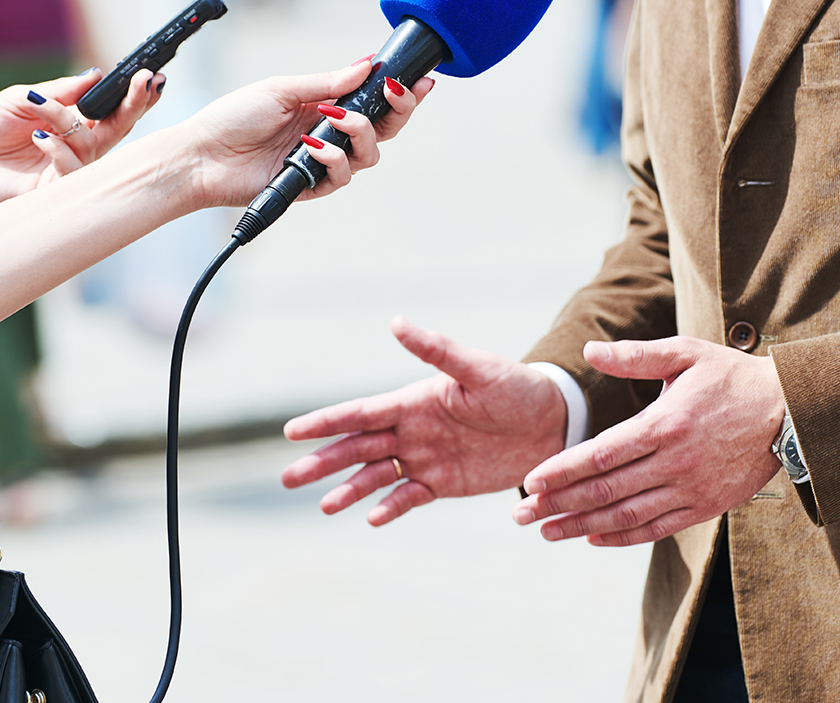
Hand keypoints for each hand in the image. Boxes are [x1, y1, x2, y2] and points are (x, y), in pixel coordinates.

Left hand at [0, 68, 161, 219]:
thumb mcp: (21, 98)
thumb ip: (61, 91)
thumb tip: (97, 76)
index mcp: (73, 123)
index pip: (112, 110)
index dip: (133, 95)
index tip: (148, 75)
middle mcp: (79, 146)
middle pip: (121, 128)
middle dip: (135, 104)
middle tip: (146, 81)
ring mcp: (71, 168)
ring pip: (94, 145)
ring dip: (67, 121)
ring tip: (37, 110)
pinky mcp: (58, 190)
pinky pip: (74, 170)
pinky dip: (58, 150)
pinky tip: (38, 137)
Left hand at [184, 61, 432, 208]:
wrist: (202, 155)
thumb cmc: (234, 117)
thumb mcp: (282, 88)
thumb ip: (326, 82)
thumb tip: (365, 66)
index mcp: (325, 106)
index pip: (373, 101)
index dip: (400, 94)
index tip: (419, 79)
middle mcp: (330, 135)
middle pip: (383, 130)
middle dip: (397, 112)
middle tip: (393, 94)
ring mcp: (322, 162)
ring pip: (369, 155)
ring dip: (360, 133)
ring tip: (333, 119)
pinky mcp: (311, 187)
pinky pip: (341, 177)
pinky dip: (332, 159)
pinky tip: (310, 147)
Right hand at [281, 316, 566, 525]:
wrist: (551, 422)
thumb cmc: (515, 387)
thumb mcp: (477, 368)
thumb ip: (437, 350)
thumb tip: (396, 322)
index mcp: (413, 401)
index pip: (360, 413)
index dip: (326, 422)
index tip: (291, 431)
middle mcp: (412, 430)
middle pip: (358, 448)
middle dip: (323, 461)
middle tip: (288, 477)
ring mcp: (426, 457)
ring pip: (376, 476)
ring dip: (349, 489)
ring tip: (323, 505)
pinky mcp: (445, 483)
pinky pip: (410, 497)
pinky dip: (390, 507)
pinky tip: (371, 518)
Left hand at [512, 337, 784, 546]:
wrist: (788, 411)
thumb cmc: (729, 377)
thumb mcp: (685, 354)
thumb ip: (635, 356)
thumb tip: (588, 351)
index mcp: (664, 424)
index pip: (601, 455)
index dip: (562, 470)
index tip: (529, 482)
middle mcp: (675, 463)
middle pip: (605, 490)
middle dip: (558, 504)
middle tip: (520, 515)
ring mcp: (691, 490)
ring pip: (627, 515)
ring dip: (582, 527)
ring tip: (546, 532)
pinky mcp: (705, 507)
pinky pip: (658, 528)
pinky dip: (624, 537)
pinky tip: (593, 538)